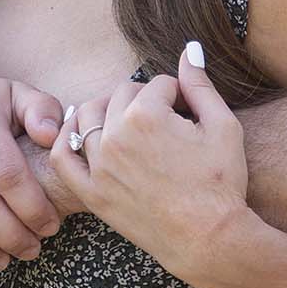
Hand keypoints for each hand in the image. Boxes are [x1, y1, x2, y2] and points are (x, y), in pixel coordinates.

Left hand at [50, 43, 248, 287]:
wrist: (209, 238)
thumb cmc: (222, 183)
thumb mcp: (223, 125)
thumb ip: (200, 84)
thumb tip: (189, 49)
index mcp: (146, 115)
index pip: (158, 84)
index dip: (178, 95)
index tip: (189, 114)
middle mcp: (115, 136)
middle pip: (122, 94)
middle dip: (145, 100)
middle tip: (165, 122)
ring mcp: (99, 166)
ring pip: (88, 116)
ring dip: (107, 111)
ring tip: (129, 123)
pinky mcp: (91, 193)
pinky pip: (63, 156)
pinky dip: (66, 139)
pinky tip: (82, 134)